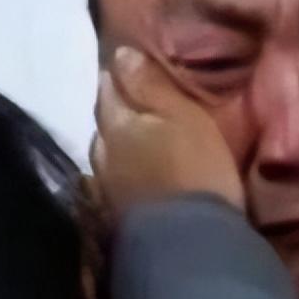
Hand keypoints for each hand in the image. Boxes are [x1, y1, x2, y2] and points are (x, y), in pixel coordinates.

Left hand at [90, 46, 243, 215]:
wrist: (189, 244)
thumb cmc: (194, 170)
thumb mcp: (184, 117)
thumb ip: (151, 86)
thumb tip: (121, 54)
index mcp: (118, 123)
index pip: (110, 91)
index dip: (117, 78)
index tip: (126, 68)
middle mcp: (103, 153)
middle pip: (104, 123)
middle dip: (115, 111)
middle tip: (133, 102)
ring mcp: (106, 189)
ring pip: (105, 155)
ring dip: (116, 145)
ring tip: (135, 139)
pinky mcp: (116, 219)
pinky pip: (114, 183)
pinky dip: (122, 174)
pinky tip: (134, 176)